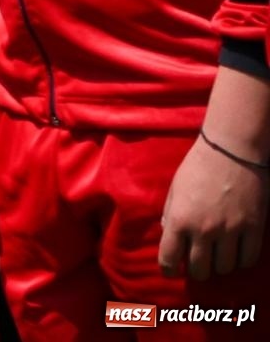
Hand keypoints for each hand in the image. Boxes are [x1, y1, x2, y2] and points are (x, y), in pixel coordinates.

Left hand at [158, 135, 267, 279]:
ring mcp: (230, 231)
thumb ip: (170, 214)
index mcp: (179, 219)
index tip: (173, 270)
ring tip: (218, 256)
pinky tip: (237, 253)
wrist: (231, 151)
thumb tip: (169, 234)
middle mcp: (203, 230)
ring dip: (220, 266)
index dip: (170, 270)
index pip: (169, 259)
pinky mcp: (253, 228)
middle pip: (200, 270)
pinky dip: (241, 261)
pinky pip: (248, 259)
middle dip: (197, 270)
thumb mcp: (175, 189)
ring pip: (225, 268)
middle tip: (198, 263)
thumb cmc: (198, 167)